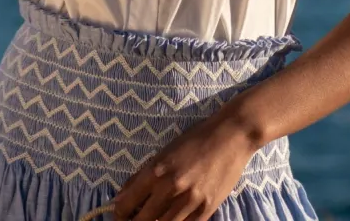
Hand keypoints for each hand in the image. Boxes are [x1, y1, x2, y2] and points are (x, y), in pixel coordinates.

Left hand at [112, 107, 256, 220]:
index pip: (127, 202)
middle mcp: (172, 188)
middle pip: (142, 220)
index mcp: (157, 170)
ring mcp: (190, 201)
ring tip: (152, 219)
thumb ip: (144, 175)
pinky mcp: (207, 210)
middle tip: (132, 220)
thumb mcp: (165, 151)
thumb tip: (123, 195)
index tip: (118, 214)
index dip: (119, 212)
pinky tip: (171, 219)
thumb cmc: (196, 139)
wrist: (231, 137)